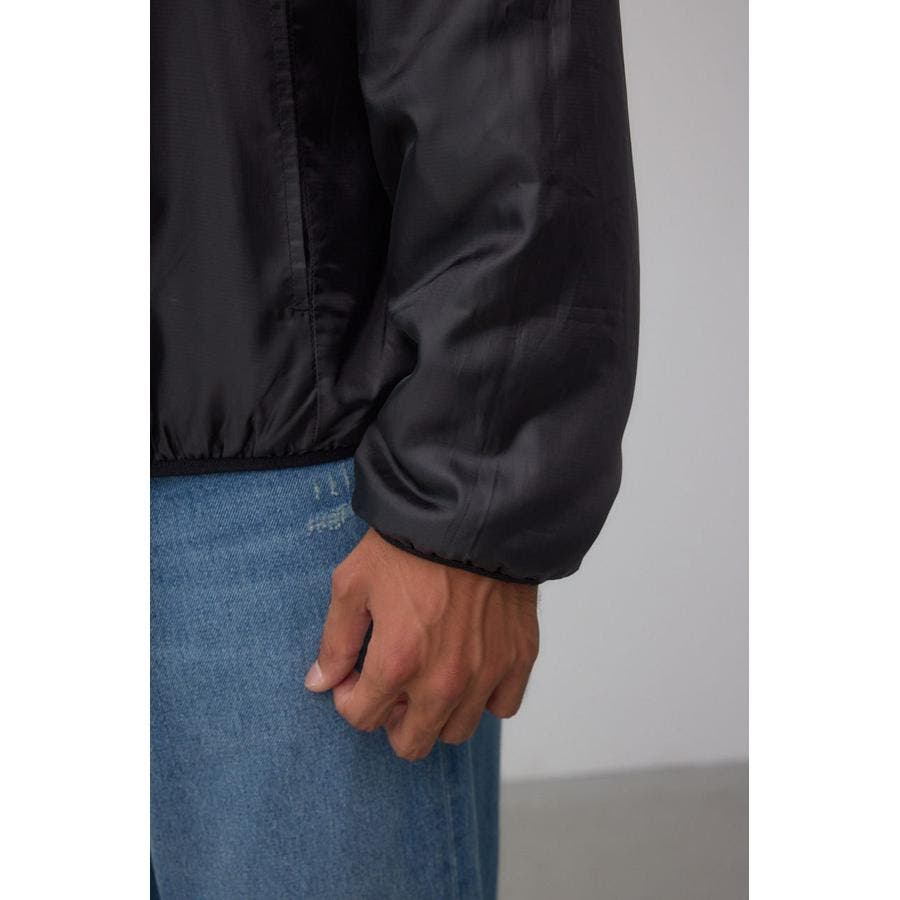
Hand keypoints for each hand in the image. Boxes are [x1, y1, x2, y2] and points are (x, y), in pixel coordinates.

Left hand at [305, 529, 538, 760]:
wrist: (474, 512)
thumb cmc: (408, 544)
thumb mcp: (353, 583)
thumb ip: (335, 641)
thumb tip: (319, 683)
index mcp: (397, 662)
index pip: (362, 719)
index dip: (350, 699)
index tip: (355, 676)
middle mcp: (444, 680)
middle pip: (411, 743)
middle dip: (392, 719)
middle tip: (393, 683)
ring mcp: (486, 672)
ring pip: (456, 731)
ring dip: (437, 712)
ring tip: (431, 674)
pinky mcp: (519, 658)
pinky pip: (503, 706)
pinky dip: (486, 695)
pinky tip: (471, 666)